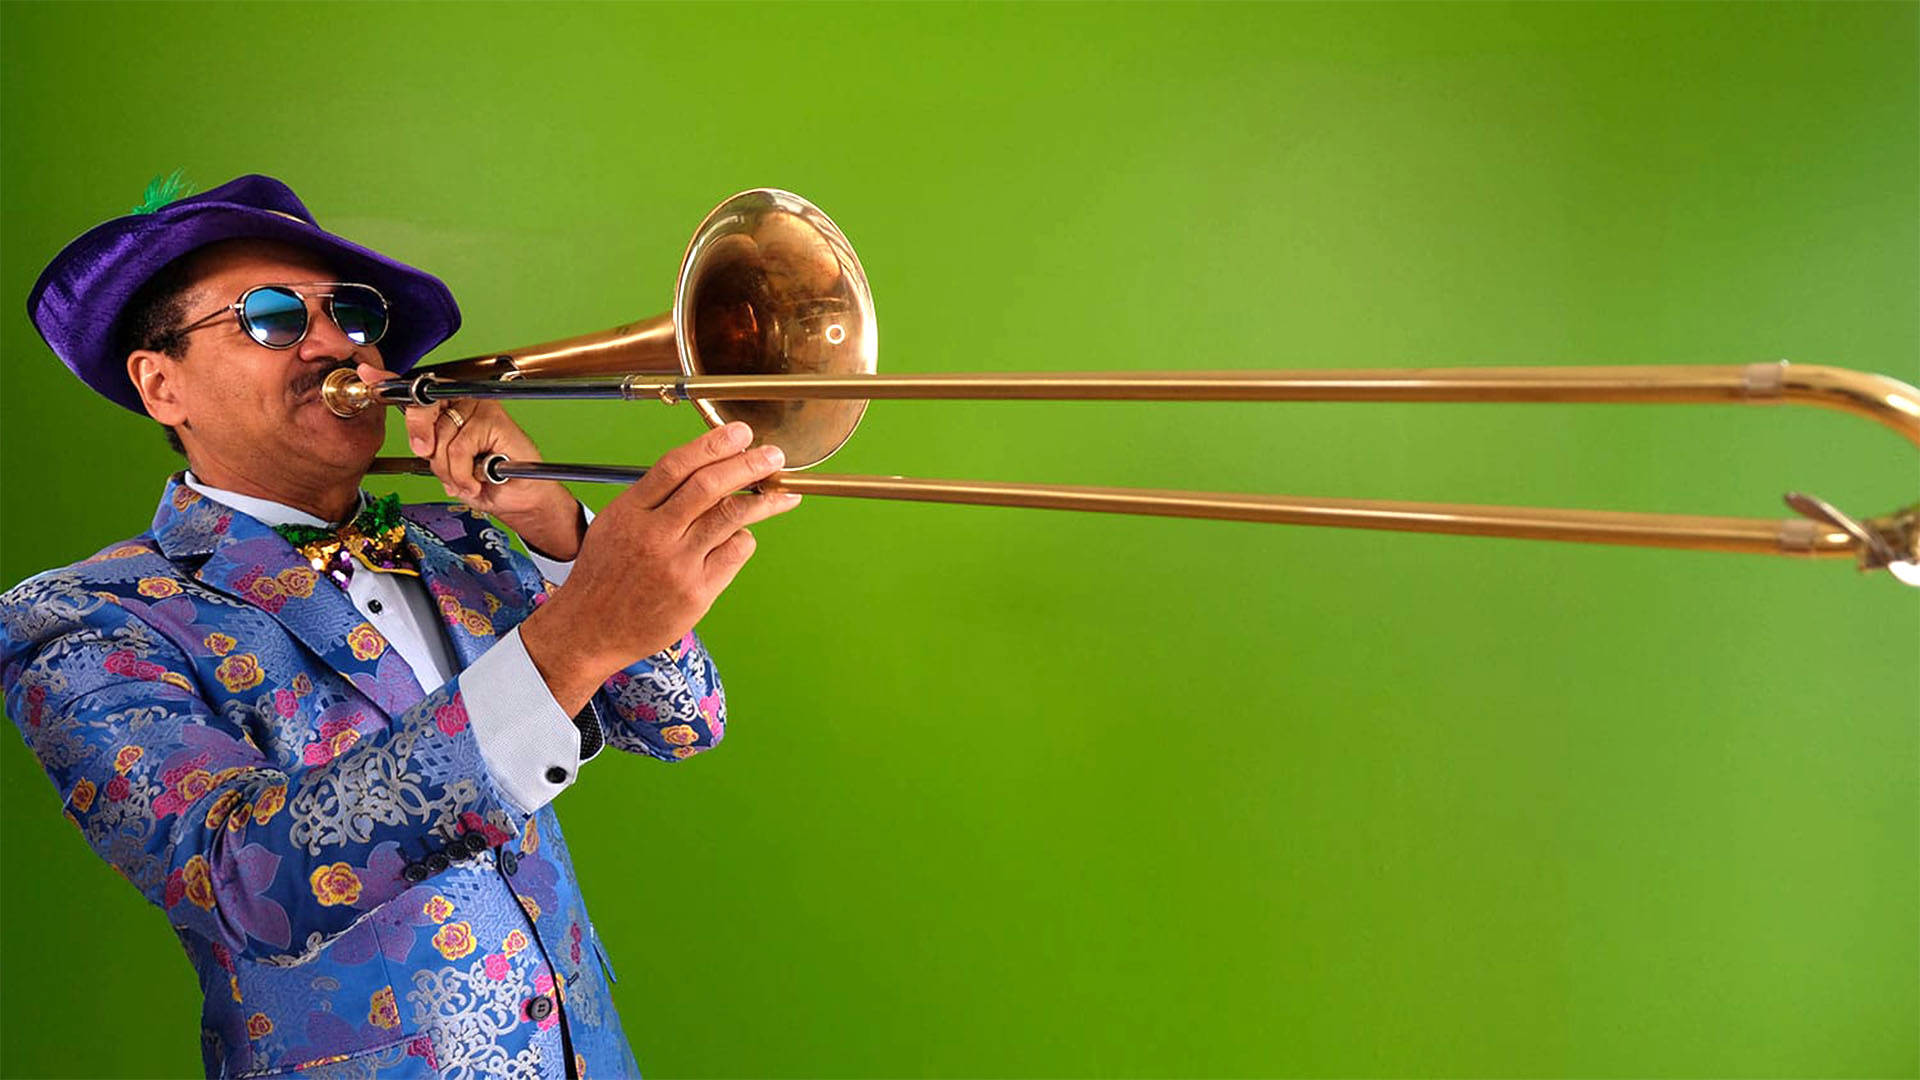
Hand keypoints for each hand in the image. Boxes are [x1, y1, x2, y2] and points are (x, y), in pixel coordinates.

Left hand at [359, 361, 584, 559]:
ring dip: (449, 469)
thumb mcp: (446, 464)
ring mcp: (481, 408)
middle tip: (428, 452)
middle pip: (422, 403)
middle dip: (419, 433)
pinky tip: (478, 479)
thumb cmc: (485, 480)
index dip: (389, 382)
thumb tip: (416, 441)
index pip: (417, 391)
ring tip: (467, 478)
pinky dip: (463, 472)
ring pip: (440, 438)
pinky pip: (459, 448)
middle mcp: (465, 400)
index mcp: (450, 407)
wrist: (519, 498)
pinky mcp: (495, 421)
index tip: (367, 377)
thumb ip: (429, 446)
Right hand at [517, 421, 800, 713]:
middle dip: (747, 465)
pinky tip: (741, 538)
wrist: (589, 630)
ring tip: (783, 494)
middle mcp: (654, 535)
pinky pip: (734, 554)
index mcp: (630, 512)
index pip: (676, 466)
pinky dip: (743, 540)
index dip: (712, 444)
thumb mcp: (615, 525)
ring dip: (763, 501)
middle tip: (773, 456)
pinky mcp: (696, 593)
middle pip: (709, 487)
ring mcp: (677, 565)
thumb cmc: (604, 576)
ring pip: (731, 518)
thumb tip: (702, 470)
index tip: (740, 433)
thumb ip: (653, 500)